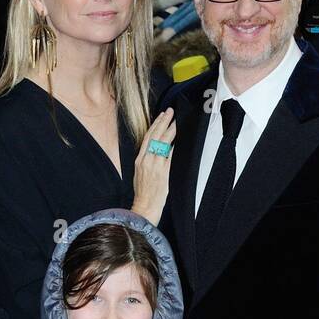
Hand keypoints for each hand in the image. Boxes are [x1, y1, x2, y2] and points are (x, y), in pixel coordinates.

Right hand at [131, 108, 175, 224]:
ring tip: (176, 121)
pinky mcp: (164, 172)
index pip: (148, 137)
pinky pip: (170, 155)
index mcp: (140, 160)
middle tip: (170, 112)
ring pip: (163, 143)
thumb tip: (156, 149)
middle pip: (155, 136)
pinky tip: (180, 138)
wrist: (144, 206)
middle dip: (163, 122)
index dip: (155, 125)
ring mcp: (155, 165)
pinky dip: (175, 146)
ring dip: (171, 130)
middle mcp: (146, 160)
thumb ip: (146, 160)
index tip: (161, 116)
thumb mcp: (139, 173)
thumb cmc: (143, 192)